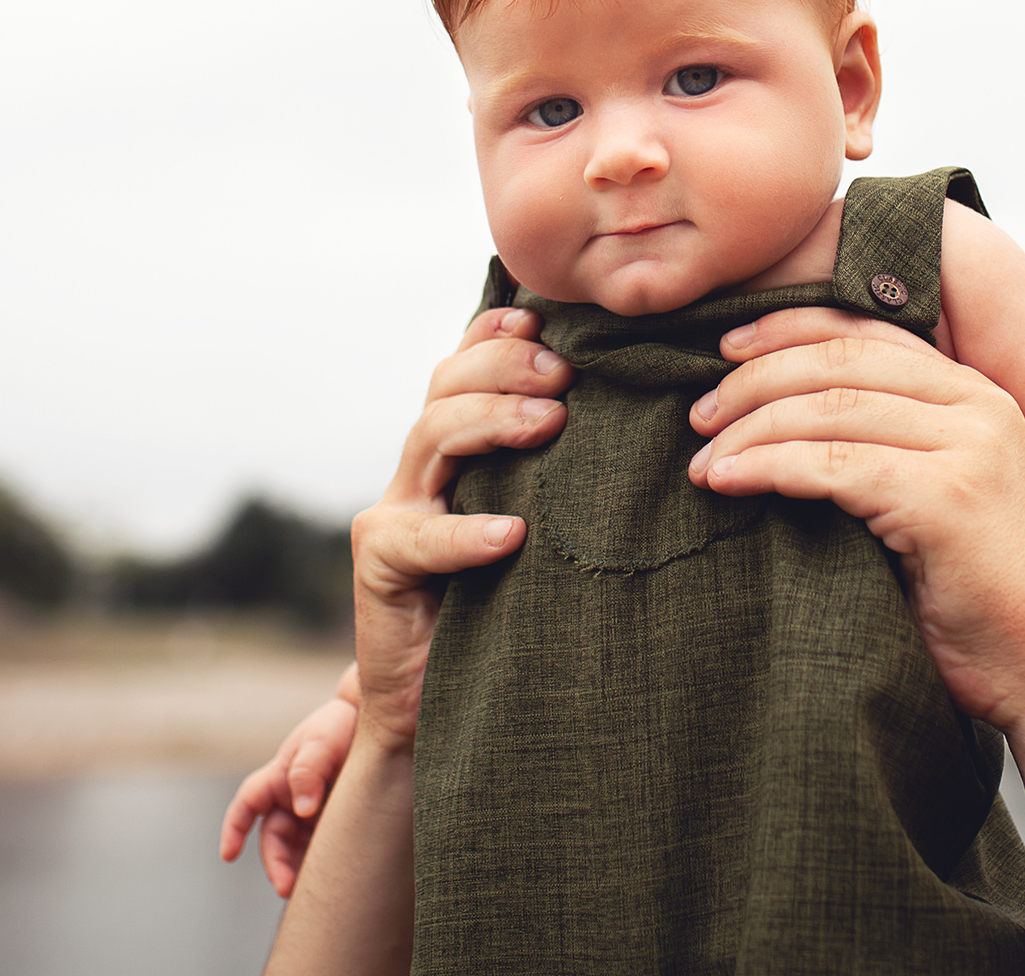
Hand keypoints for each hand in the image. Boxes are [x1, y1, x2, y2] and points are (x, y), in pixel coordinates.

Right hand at [218, 669, 358, 896]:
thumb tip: (303, 810)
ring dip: (297, 869)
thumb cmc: (341, 725)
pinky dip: (319, 863)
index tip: (229, 855)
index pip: (248, 803)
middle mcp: (290, 797)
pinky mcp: (333, 819)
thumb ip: (308, 771)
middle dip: (275, 863)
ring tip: (310, 890)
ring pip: (295, 847)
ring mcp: (311, 811)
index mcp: (279, 776)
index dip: (234, 829)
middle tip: (287, 887)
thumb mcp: (322, 742)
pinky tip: (331, 878)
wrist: (378, 722)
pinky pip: (320, 846)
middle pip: (273, 837)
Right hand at [347, 305, 570, 746]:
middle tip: (564, 375)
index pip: (465, 369)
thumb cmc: (507, 610)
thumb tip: (643, 424)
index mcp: (456, 453)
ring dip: (492, 423)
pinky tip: (510, 534)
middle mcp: (421, 473)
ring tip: (551, 424)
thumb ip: (564, 478)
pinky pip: (421, 538)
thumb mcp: (543, 531)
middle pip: (446, 388)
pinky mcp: (380, 567)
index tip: (547, 322)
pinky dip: (466, 532)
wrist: (441, 702)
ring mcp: (395, 515)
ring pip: (431, 439)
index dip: (497, 335)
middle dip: (505, 367)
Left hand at [688, 306, 1024, 728]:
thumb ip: (885, 448)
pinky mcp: (947, 498)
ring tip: (702, 461)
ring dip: (750, 430)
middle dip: (755, 380)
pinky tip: (728, 482)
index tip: (726, 351)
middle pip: (840, 361)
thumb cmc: (978, 599)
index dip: (788, 331)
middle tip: (700, 417)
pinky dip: (769, 467)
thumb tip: (773, 419)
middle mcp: (979, 406)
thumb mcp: (935, 499)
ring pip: (828, 410)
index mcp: (976, 395)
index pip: (867, 332)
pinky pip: (834, 465)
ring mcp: (969, 448)